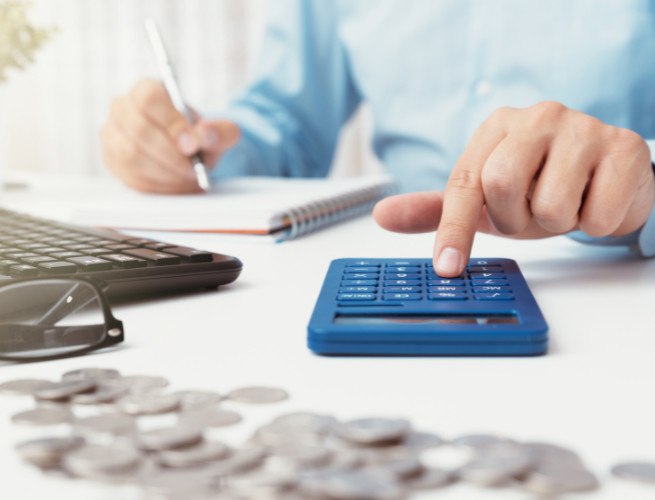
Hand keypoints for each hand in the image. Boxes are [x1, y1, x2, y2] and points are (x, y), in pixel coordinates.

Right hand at [101, 79, 239, 193]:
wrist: (186, 157)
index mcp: (148, 90)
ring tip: (185, 176)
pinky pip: (129, 174)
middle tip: (192, 169)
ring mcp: (112, 134)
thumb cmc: (198, 140)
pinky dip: (156, 183)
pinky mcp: (111, 159)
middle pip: (139, 129)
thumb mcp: (217, 134)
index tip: (191, 145)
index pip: (150, 99)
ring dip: (164, 171)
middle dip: (170, 154)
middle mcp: (123, 108)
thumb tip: (206, 134)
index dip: (170, 123)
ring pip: (131, 155)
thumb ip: (218, 132)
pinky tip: (172, 181)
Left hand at [374, 101, 654, 275]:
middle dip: (514, 219)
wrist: (605, 175)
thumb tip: (381, 215)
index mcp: (496, 128)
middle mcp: (537, 117)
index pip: (463, 183)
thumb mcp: (485, 201)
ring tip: (565, 204)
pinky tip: (595, 201)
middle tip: (530, 213)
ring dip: (556, 223)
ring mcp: (584, 127)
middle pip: (501, 186)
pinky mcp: (624, 148)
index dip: (453, 230)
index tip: (447, 269)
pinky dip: (594, 224)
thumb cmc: (537, 186)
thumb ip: (437, 210)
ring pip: (550, 206)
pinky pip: (597, 215)